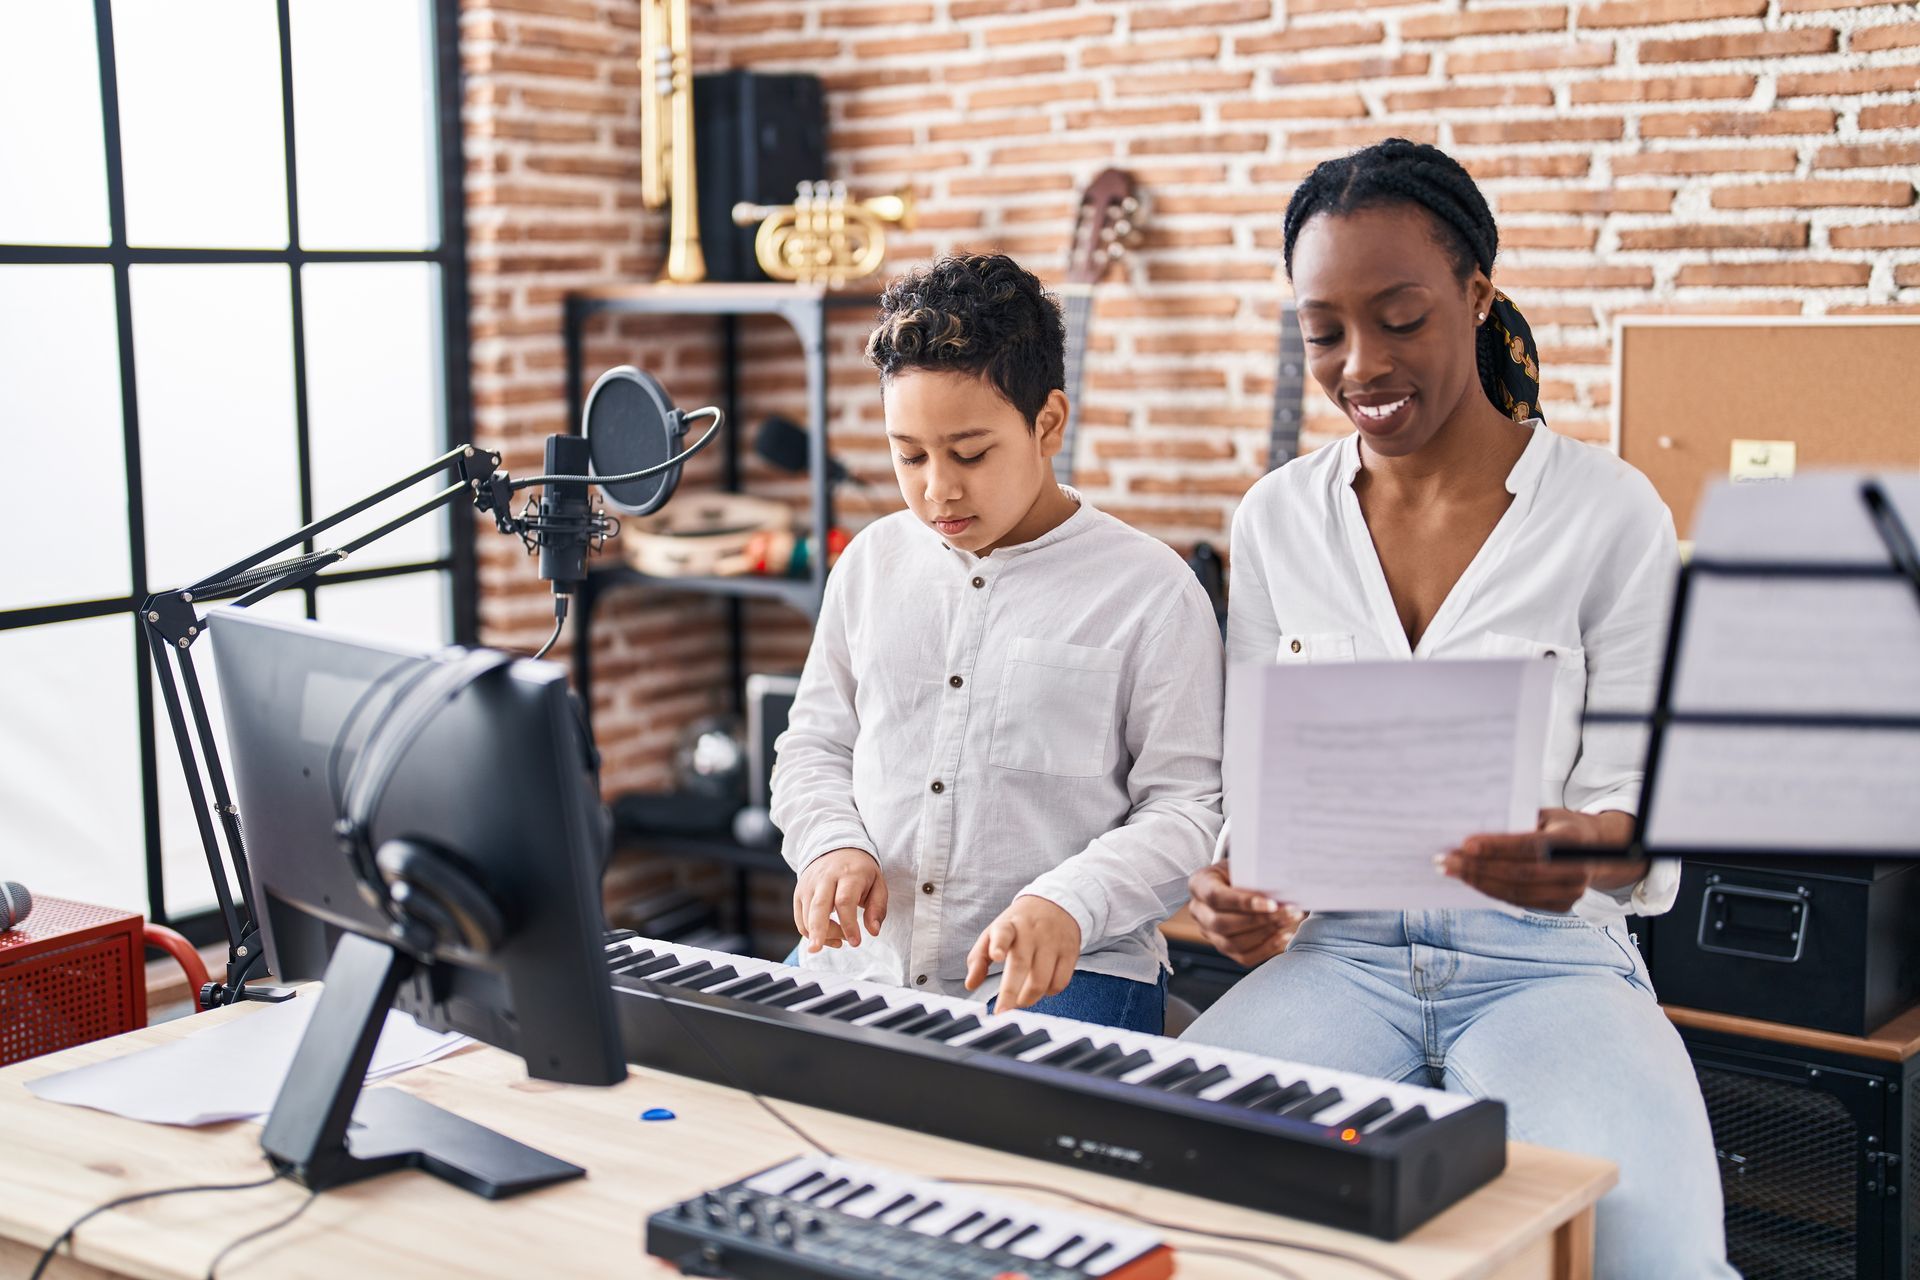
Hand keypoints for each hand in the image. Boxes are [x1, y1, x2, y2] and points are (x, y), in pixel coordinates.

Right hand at [792, 848, 887, 952]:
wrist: (836, 848)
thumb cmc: (860, 870)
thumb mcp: (878, 883)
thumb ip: (877, 908)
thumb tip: (873, 931)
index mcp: (848, 874)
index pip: (844, 901)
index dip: (849, 924)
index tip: (855, 942)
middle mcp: (825, 878)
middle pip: (818, 907)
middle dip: (817, 930)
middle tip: (816, 950)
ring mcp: (809, 885)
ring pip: (808, 916)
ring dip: (822, 935)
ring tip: (840, 940)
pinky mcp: (799, 892)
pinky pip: (800, 918)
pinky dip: (810, 933)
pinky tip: (827, 937)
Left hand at [966, 895, 1081, 1012]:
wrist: (1056, 903)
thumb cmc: (1019, 924)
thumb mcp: (995, 932)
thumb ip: (979, 958)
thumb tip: (970, 985)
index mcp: (1009, 925)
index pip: (1003, 932)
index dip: (999, 945)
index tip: (997, 956)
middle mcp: (1031, 932)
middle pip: (1022, 964)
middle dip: (1010, 992)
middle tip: (1002, 1012)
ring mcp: (1053, 942)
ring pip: (1041, 980)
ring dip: (1028, 998)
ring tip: (1019, 1001)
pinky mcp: (1070, 952)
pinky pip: (1060, 982)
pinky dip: (1048, 993)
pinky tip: (1041, 989)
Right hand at [1187, 861, 1304, 967]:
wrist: (1233, 882)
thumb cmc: (1240, 870)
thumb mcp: (1242, 863)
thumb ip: (1253, 873)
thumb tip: (1281, 884)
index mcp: (1199, 885)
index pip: (1216, 897)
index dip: (1244, 902)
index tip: (1272, 904)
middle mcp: (1199, 912)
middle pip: (1223, 923)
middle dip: (1261, 920)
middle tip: (1289, 912)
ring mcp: (1208, 933)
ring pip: (1233, 944)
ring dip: (1267, 934)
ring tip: (1289, 921)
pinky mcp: (1223, 948)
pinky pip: (1243, 957)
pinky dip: (1266, 949)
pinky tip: (1283, 936)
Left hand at [1440, 808, 1644, 912]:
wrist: (1598, 848)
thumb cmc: (1560, 825)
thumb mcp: (1545, 814)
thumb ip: (1517, 822)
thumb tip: (1472, 830)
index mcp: (1571, 841)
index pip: (1529, 846)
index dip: (1496, 847)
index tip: (1464, 844)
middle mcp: (1575, 871)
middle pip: (1518, 874)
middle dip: (1477, 868)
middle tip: (1445, 860)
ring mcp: (1570, 893)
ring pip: (1515, 892)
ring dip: (1478, 882)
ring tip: (1450, 871)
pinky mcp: (1560, 906)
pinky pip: (1518, 901)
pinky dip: (1491, 890)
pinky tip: (1470, 880)